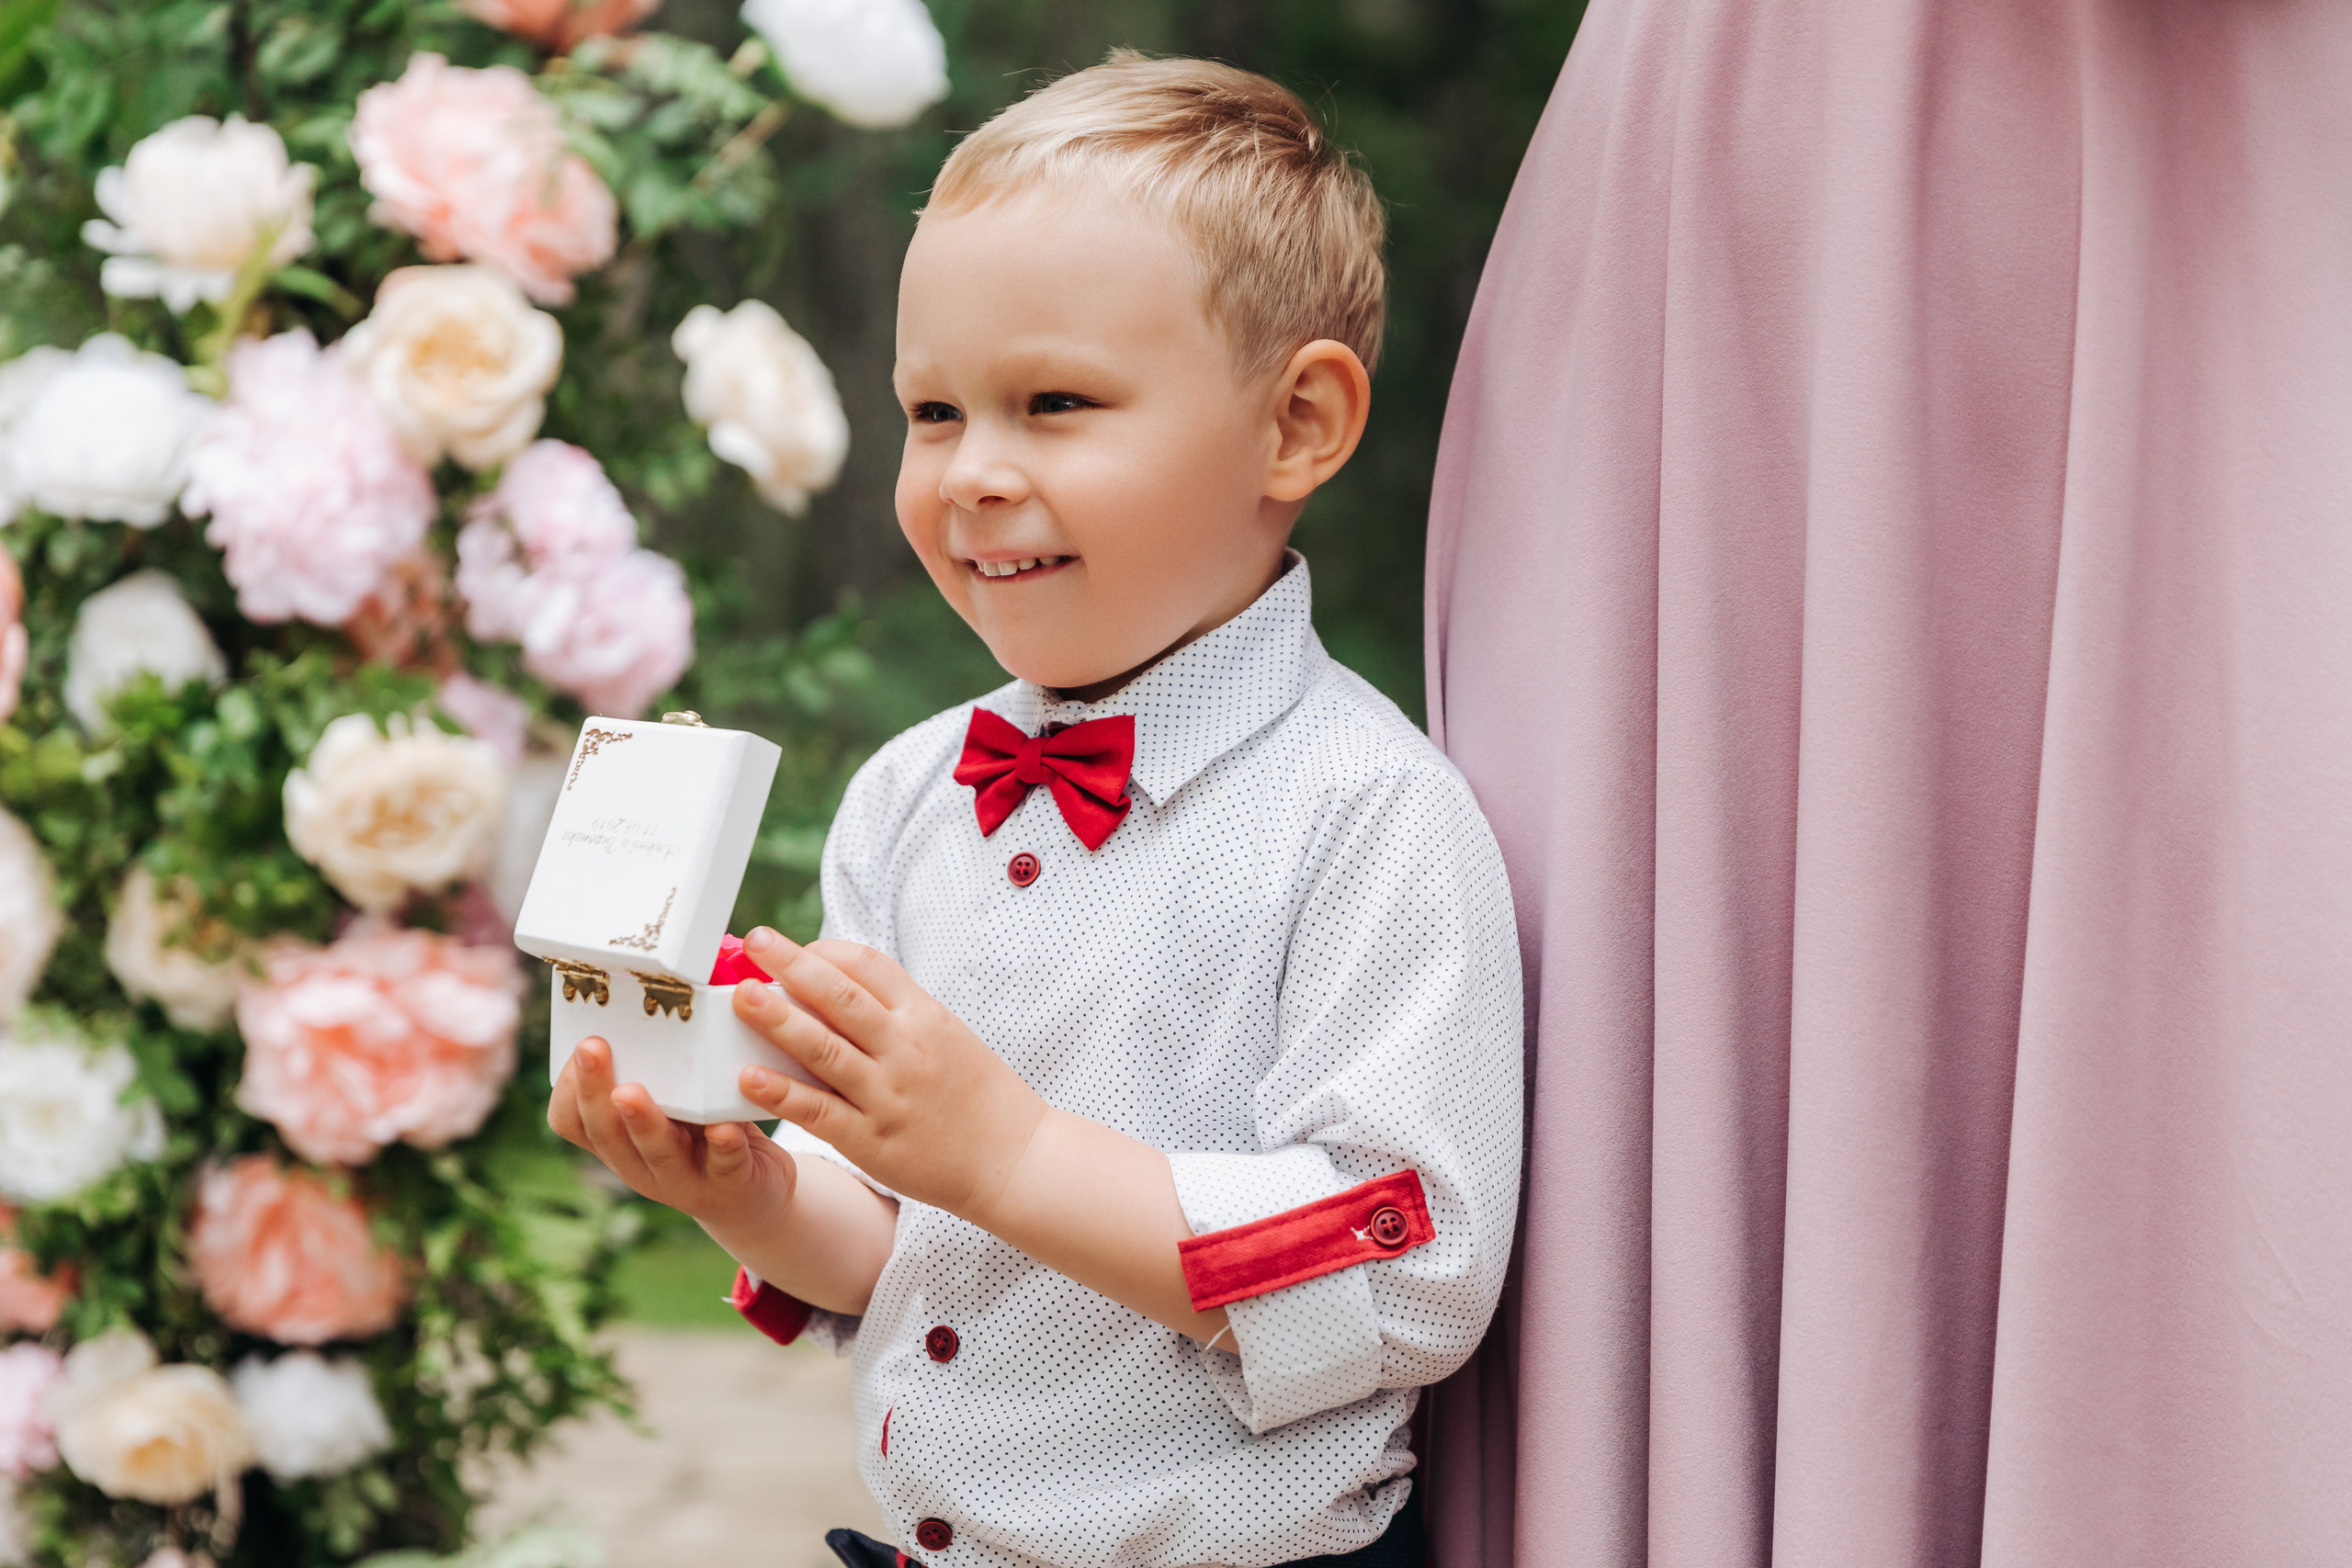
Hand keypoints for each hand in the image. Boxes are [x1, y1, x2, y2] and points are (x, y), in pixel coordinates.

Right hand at [548, 1035, 796, 1232]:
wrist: (754, 1193)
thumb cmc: (703, 1133)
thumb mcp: (672, 1104)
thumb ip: (656, 1070)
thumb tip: (646, 992)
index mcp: (618, 1143)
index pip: (572, 1122)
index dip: (570, 1088)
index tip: (580, 1045)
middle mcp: (640, 1165)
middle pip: (607, 1133)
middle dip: (595, 1091)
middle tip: (591, 1048)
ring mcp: (684, 1180)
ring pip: (657, 1152)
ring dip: (643, 1121)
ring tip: (631, 1092)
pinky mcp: (730, 1184)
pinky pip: (724, 1165)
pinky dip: (723, 1144)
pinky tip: (723, 1125)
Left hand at [730, 928, 1049, 1221]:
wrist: (1013, 1158)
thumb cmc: (979, 1096)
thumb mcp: (947, 1036)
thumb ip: (898, 1012)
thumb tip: (840, 984)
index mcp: (924, 1016)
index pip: (867, 965)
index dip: (823, 951)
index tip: (794, 951)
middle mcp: (905, 1049)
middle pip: (838, 995)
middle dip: (790, 964)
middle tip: (755, 943)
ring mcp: (887, 1094)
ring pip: (822, 1048)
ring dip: (777, 1019)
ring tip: (742, 997)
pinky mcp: (871, 1139)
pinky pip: (818, 1110)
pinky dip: (780, 1093)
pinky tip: (748, 1077)